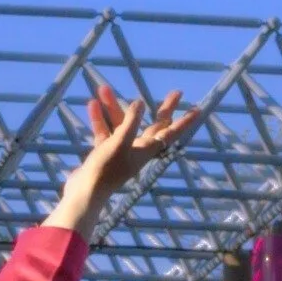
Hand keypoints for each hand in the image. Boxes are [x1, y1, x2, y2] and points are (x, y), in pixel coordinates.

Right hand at [44, 82, 202, 236]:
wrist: (84, 193)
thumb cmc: (106, 169)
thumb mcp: (120, 143)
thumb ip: (131, 122)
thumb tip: (140, 103)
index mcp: (145, 149)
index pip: (169, 133)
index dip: (183, 122)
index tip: (197, 110)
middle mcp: (136, 149)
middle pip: (153, 125)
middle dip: (162, 109)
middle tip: (176, 93)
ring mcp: (120, 151)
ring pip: (122, 124)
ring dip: (113, 107)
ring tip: (103, 88)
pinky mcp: (104, 153)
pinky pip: (105, 132)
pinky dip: (99, 119)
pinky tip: (92, 105)